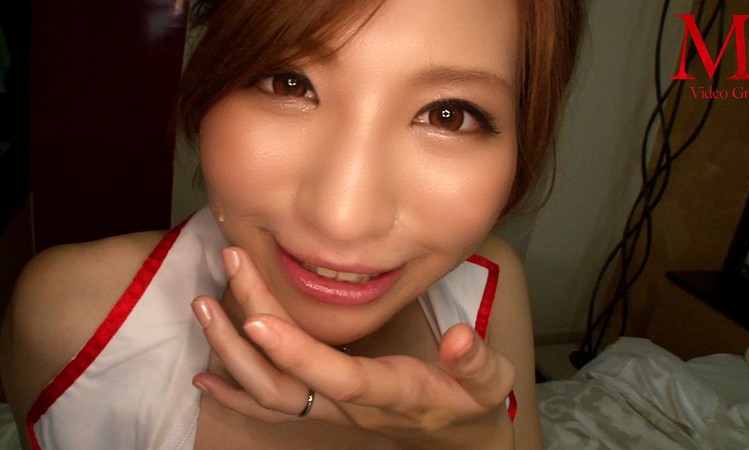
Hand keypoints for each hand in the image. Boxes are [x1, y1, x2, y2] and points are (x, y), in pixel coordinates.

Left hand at [192, 247, 515, 447]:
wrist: (460, 439)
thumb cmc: (473, 404)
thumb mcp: (490, 383)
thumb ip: (477, 362)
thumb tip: (460, 339)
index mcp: (392, 393)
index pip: (338, 377)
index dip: (296, 353)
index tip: (257, 320)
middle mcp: (352, 406)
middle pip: (288, 380)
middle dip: (251, 326)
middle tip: (231, 265)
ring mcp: (333, 410)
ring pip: (271, 393)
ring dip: (232, 352)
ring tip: (204, 304)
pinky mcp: (326, 407)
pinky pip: (273, 407)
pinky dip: (236, 392)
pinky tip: (205, 376)